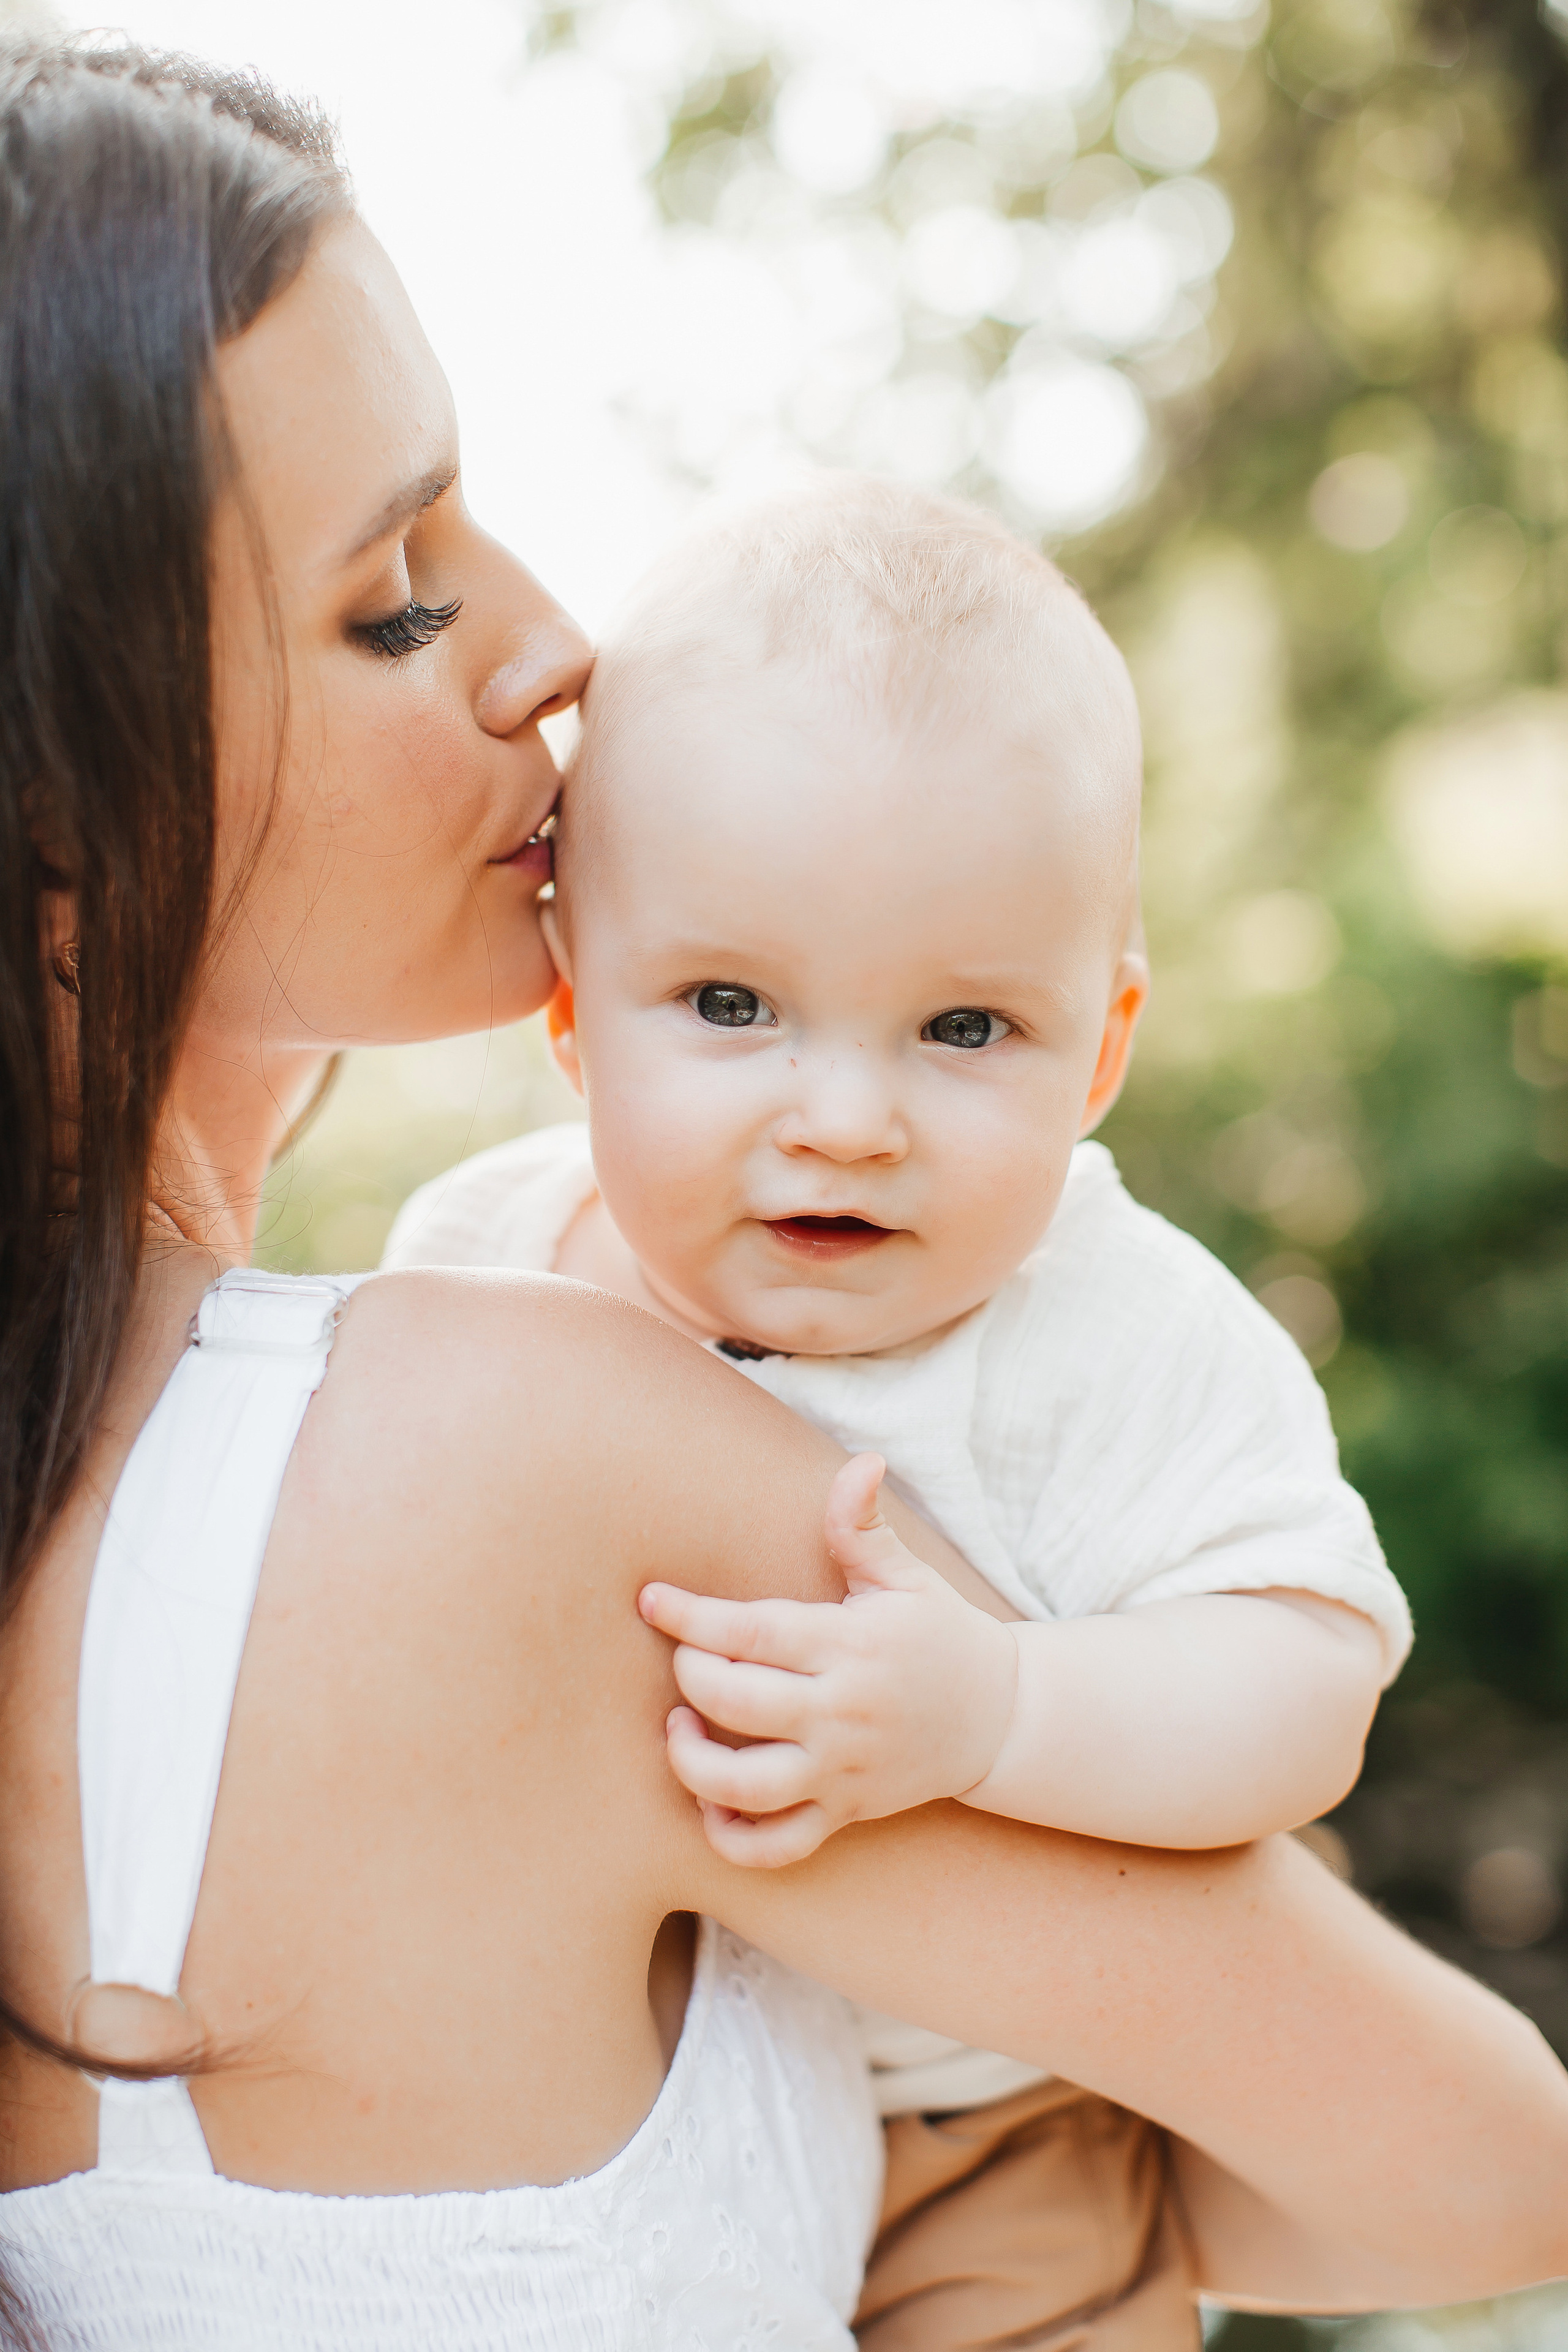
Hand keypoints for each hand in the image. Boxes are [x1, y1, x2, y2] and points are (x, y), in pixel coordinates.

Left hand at [638, 1453, 1017, 1866]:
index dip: (688, 1616)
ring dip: (693, 1763)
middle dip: (689, 1678)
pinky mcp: (844, 1814)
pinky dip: (730, 1835)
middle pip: (734, 1703)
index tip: (650, 1600)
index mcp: (848, 1644)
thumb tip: (862, 1461)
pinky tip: (710, 1800)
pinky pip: (774, 1846)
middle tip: (682, 1659)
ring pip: (744, 1786)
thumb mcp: (905, 1575)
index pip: (749, 1632)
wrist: (1001, 1717)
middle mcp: (841, 1712)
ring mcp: (841, 1771)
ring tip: (681, 1730)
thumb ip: (862, 1525)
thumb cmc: (939, 1634)